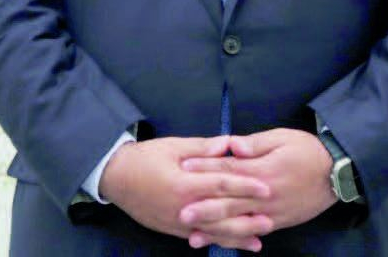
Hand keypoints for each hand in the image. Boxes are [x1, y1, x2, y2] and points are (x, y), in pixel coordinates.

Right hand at [100, 136, 273, 251]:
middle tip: (271, 218)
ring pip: (213, 232)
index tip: (266, 187)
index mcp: (184, 183)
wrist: (116, 178)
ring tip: (260, 238)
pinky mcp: (173, 229)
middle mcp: (183, 207)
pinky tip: (235, 244)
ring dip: (237, 236)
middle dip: (247, 218)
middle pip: (221, 215)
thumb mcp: (173, 146)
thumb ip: (202, 148)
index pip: (221, 185)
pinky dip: (219, 241)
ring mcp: (178, 222)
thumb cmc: (144, 158)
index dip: (245, 186)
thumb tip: (229, 144)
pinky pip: (201, 237)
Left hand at [180, 128, 335, 243]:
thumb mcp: (282, 138)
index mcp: (263, 171)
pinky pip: (252, 232)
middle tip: (180, 212)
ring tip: (192, 236)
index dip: (205, 169)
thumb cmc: (307, 150)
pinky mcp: (278, 222)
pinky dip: (235, 239)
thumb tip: (230, 144)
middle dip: (203, 208)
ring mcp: (271, 212)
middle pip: (229, 202)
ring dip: (214, 230)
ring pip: (238, 224)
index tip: (184, 167)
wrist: (337, 174)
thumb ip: (255, 143)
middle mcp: (265, 195)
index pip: (228, 171)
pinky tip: (220, 242)